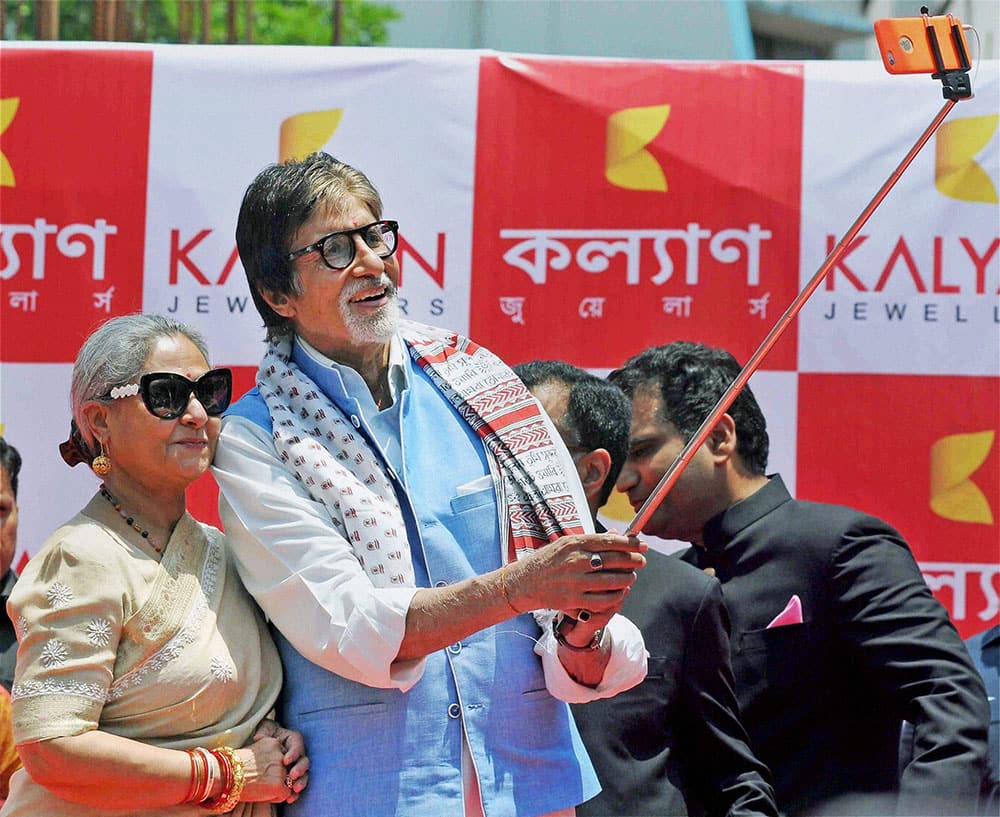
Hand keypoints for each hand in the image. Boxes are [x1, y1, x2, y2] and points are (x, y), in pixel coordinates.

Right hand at [234, 736, 287, 803]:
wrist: (224, 775)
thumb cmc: (234, 766)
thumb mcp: (254, 751)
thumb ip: (268, 755)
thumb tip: (277, 765)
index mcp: (274, 742)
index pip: (284, 755)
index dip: (275, 766)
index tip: (262, 771)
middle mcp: (281, 754)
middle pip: (288, 768)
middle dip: (278, 777)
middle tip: (262, 781)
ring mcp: (281, 769)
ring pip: (289, 782)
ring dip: (278, 787)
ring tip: (262, 787)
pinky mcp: (278, 784)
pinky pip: (286, 794)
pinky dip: (276, 797)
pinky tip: (263, 794)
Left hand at [252, 719, 309, 803]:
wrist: (261, 749)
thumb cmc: (264, 735)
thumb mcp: (264, 730)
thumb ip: (264, 732)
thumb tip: (260, 737)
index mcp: (293, 740)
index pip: (297, 744)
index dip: (294, 753)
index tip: (286, 761)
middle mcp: (298, 753)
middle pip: (304, 760)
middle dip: (300, 769)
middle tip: (292, 775)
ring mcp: (296, 766)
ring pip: (304, 774)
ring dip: (301, 782)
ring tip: (295, 789)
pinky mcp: (292, 778)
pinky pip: (296, 785)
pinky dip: (295, 793)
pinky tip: (290, 798)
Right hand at [505, 532, 644, 617]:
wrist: (524, 582)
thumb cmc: (547, 560)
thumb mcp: (565, 544)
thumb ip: (590, 541)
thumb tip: (615, 536)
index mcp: (575, 543)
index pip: (610, 541)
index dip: (630, 543)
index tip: (642, 545)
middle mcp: (576, 561)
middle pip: (615, 560)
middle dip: (633, 560)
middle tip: (642, 560)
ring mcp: (576, 581)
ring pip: (612, 581)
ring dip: (627, 579)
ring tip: (631, 577)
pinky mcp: (574, 599)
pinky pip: (603, 599)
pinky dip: (616, 596)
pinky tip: (620, 592)